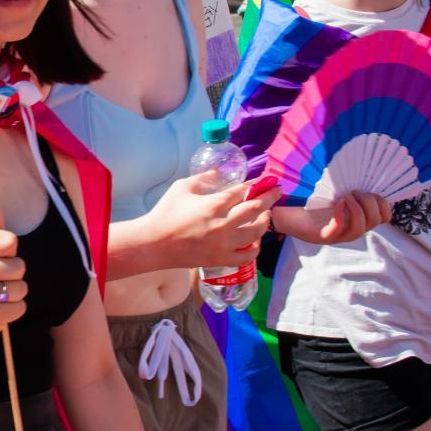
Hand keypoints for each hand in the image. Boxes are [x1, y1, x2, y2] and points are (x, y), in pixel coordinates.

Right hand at [147, 172, 279, 269]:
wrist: (154, 244)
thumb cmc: (165, 213)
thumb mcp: (182, 188)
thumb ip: (203, 178)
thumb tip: (219, 172)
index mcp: (213, 205)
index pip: (242, 192)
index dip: (256, 184)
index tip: (264, 180)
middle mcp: (223, 225)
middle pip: (255, 209)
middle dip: (269, 198)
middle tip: (277, 191)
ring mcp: (223, 244)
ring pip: (256, 233)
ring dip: (265, 221)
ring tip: (266, 215)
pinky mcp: (221, 259)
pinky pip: (247, 256)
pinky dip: (255, 247)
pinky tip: (254, 241)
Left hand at [273, 191, 390, 244]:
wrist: (287, 210)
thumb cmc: (312, 199)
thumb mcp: (337, 190)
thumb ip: (352, 184)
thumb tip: (364, 162)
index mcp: (359, 218)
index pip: (384, 217)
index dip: (384, 204)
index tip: (370, 190)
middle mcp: (352, 228)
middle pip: (375, 220)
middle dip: (369, 202)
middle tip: (353, 191)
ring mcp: (338, 235)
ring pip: (360, 229)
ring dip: (356, 209)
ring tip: (344, 197)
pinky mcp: (322, 236)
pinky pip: (338, 231)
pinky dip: (341, 217)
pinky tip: (336, 205)